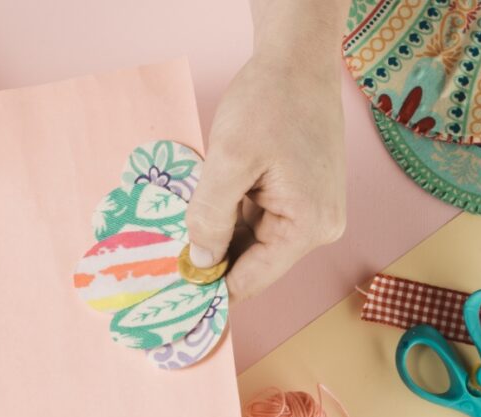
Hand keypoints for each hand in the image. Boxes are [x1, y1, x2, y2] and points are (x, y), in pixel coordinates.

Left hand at [187, 0, 346, 300]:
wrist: (297, 59)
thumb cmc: (269, 101)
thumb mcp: (229, 159)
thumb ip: (211, 215)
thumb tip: (199, 262)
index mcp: (308, 226)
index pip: (251, 280)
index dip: (209, 288)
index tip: (170, 293)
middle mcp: (317, 228)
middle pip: (252, 264)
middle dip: (210, 261)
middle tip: (163, 263)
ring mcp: (311, 213)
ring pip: (250, 243)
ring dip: (216, 238)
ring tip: (177, 235)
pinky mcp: (300, 199)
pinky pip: (257, 223)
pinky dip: (228, 220)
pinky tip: (202, 212)